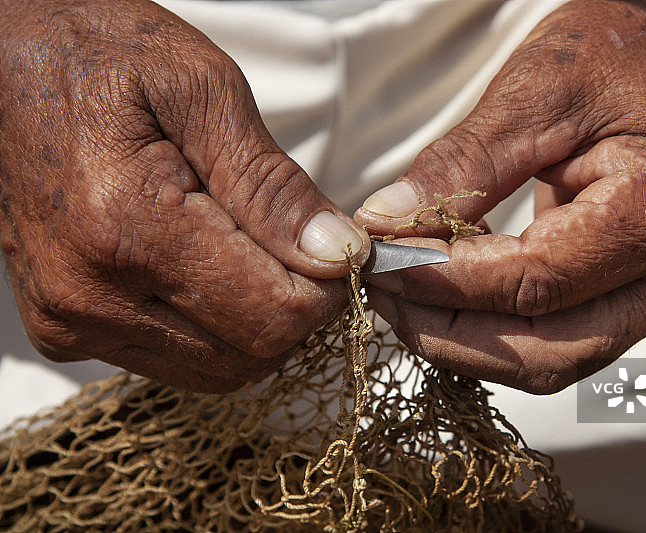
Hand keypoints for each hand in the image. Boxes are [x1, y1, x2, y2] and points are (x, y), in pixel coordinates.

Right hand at [0, 0, 368, 391]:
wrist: (1, 61)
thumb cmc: (99, 56)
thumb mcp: (203, 89)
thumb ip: (273, 184)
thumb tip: (337, 255)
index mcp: (129, 227)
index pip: (273, 317)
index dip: (327, 291)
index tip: (341, 249)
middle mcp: (91, 294)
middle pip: (250, 355)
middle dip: (300, 308)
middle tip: (307, 247)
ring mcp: (72, 320)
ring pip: (217, 370)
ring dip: (260, 323)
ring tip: (259, 252)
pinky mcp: (64, 329)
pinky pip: (174, 361)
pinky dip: (217, 330)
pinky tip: (215, 272)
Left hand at [355, 0, 645, 393]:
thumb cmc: (621, 51)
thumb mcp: (536, 92)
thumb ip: (461, 167)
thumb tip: (387, 222)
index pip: (533, 280)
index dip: (443, 281)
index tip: (379, 261)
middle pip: (546, 352)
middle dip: (448, 334)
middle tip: (381, 293)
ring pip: (549, 360)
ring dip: (465, 340)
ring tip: (404, 293)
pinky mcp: (635, 294)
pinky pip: (555, 338)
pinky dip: (492, 326)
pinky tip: (447, 286)